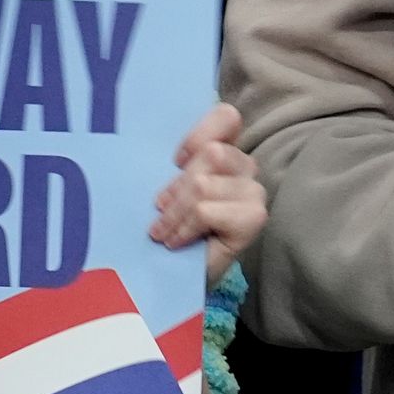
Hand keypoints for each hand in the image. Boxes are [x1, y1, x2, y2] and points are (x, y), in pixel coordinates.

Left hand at [150, 101, 264, 283]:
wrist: (176, 276)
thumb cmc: (169, 225)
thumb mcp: (166, 187)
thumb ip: (172, 164)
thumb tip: (140, 143)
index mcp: (225, 150)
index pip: (226, 116)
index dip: (198, 133)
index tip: (176, 161)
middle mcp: (245, 167)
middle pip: (211, 153)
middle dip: (176, 185)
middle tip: (159, 209)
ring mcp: (253, 193)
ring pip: (203, 184)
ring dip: (174, 212)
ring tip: (163, 230)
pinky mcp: (253, 219)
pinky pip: (206, 211)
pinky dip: (184, 227)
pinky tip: (176, 241)